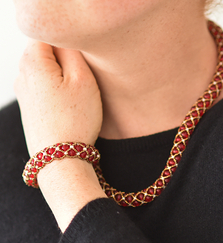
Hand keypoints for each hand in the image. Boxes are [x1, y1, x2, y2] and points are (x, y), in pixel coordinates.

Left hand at [15, 40, 102, 155]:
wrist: (60, 157)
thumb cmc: (75, 119)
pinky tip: (65, 105)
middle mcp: (22, 74)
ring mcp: (23, 91)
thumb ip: (72, 51)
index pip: (48, 35)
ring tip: (73, 96)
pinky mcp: (29, 105)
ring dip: (61, 77)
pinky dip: (55, 90)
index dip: (68, 45)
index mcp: (33, 61)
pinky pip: (43, 87)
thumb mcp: (83, 78)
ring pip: (46, 71)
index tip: (79, 64)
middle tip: (79, 81)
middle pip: (45, 53)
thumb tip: (65, 41)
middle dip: (65, 62)